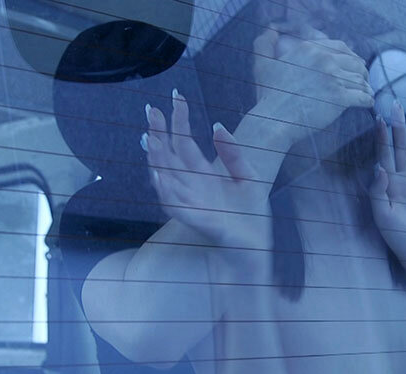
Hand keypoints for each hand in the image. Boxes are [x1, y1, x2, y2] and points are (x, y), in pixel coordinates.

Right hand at [143, 90, 272, 248]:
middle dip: (159, 134)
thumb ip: (233, 153)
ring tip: (150, 139)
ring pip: (167, 178)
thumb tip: (216, 125)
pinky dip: (167, 192)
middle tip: (151, 110)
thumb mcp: (248, 176)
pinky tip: (161, 176)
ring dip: (157, 160)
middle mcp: (192, 185)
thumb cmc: (250, 214)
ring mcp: (192, 202)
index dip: (179, 119)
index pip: (185, 141)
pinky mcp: (198, 220)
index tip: (176, 95)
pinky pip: (176, 205)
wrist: (255, 247)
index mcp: (203, 173)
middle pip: (169, 155)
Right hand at [251, 24, 373, 145]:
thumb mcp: (263, 64)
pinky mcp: (340, 98)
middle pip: (354, 61)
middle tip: (362, 80)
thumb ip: (265, 43)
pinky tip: (368, 102)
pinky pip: (363, 96)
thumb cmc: (269, 96)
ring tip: (366, 92)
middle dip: (360, 71)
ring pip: (360, 79)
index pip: (340, 47)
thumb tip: (269, 29)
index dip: (350, 55)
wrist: (274, 119)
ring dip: (365, 86)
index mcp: (309, 49)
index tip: (353, 63)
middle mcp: (324, 60)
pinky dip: (367, 100)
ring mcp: (333, 78)